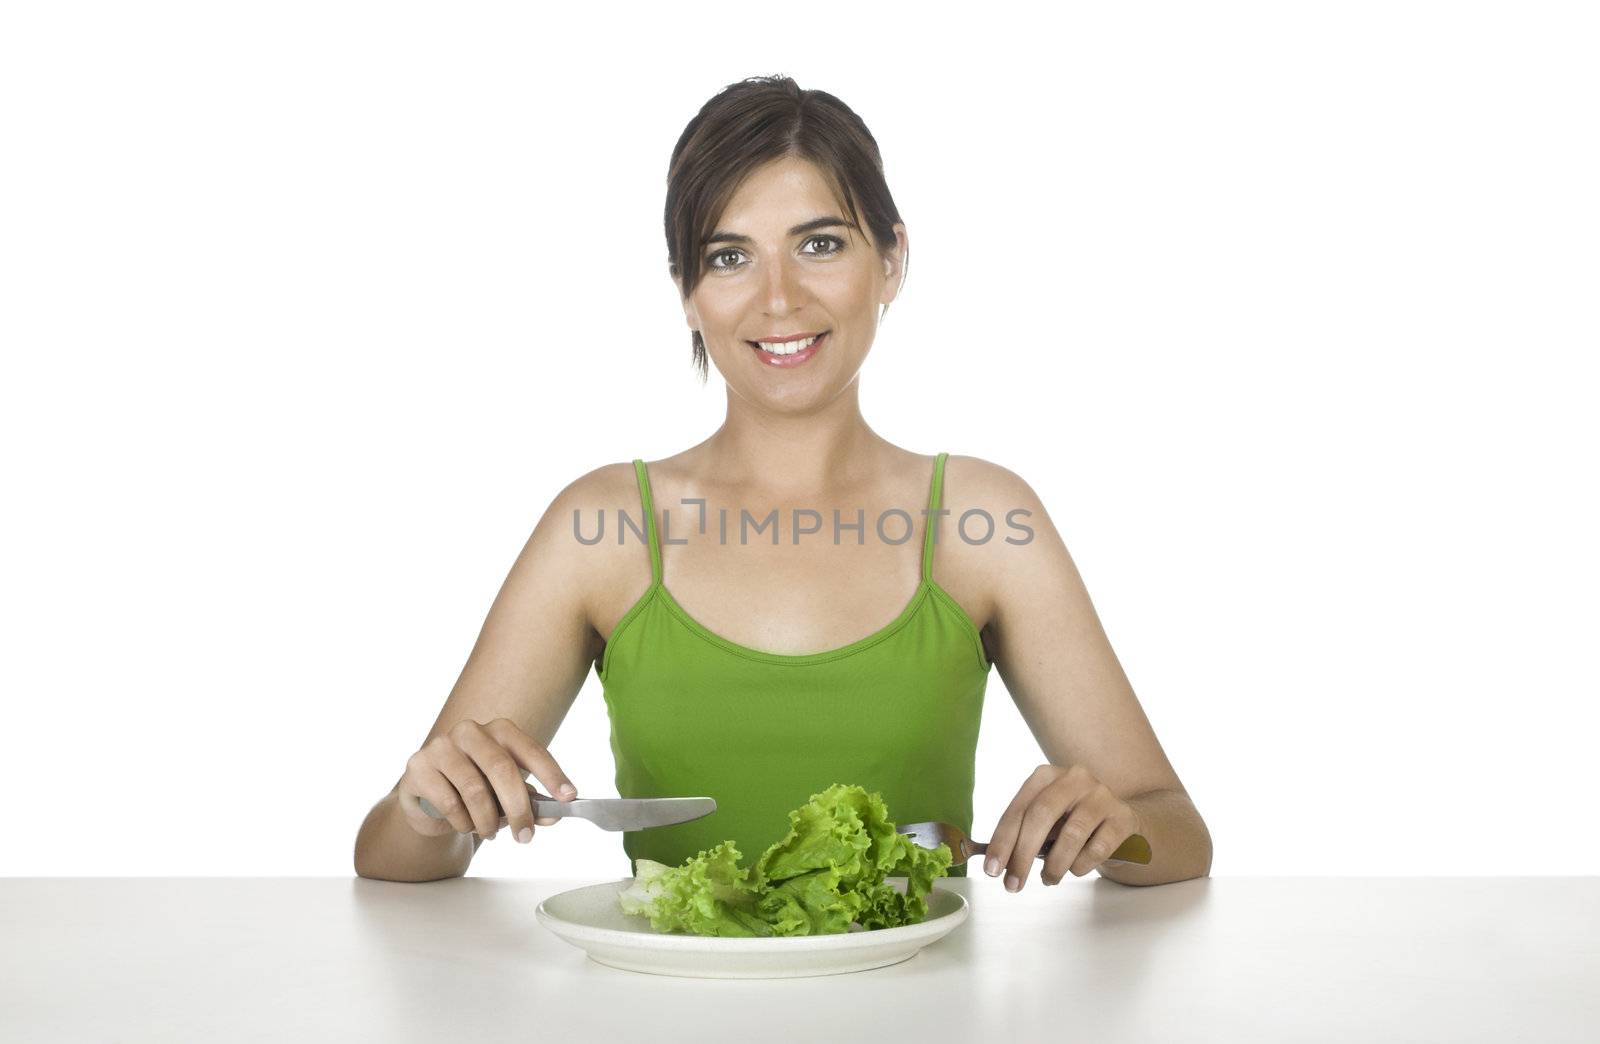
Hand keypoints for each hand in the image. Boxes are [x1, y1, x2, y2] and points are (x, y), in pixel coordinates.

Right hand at [396, 718, 577, 843]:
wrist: (427, 799)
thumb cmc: (475, 790)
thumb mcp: (506, 794)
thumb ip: (530, 801)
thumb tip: (553, 816)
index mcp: (498, 730)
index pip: (530, 750)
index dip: (551, 774)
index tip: (569, 797)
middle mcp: (470, 731)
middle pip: (502, 769)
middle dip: (518, 808)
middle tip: (525, 836)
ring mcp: (441, 747)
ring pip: (475, 791)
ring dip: (487, 821)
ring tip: (490, 832)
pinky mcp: (418, 768)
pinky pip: (449, 803)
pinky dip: (462, 823)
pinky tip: (464, 824)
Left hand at [984, 764, 1142, 889]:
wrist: (1120, 819)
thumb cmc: (1073, 821)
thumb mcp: (1047, 819)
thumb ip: (1024, 833)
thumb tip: (999, 863)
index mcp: (1046, 776)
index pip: (1019, 809)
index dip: (1003, 841)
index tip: (992, 870)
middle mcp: (1073, 778)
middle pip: (1040, 816)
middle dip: (1022, 855)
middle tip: (1014, 884)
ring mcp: (1100, 795)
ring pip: (1070, 834)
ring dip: (1054, 865)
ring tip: (1049, 879)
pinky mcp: (1122, 816)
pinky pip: (1097, 847)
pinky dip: (1081, 865)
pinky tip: (1075, 869)